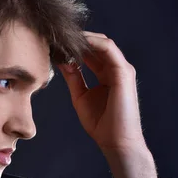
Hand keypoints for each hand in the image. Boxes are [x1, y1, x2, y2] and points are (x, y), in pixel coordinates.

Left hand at [56, 31, 146, 153]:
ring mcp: (121, 69)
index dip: (73, 47)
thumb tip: (62, 62)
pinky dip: (92, 42)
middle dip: (77, 39)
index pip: (90, 53)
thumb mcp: (80, 96)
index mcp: (106, 74)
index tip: (54, 44)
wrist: (115, 141)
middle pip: (96, 45)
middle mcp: (115, 68)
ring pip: (102, 43)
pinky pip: (108, 49)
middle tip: (56, 37)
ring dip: (83, 38)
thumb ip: (73, 77)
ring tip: (64, 37)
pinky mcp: (124, 72)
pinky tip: (77, 43)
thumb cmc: (100, 123)